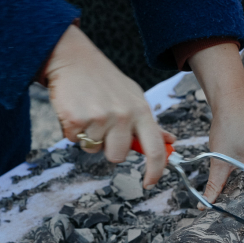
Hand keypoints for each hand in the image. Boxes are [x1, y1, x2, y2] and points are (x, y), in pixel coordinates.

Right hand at [44, 25, 170, 188]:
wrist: (73, 59)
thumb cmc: (105, 81)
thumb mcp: (134, 97)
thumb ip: (151, 123)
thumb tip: (171, 140)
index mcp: (141, 111)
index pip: (155, 149)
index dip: (155, 171)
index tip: (149, 183)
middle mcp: (123, 116)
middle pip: (118, 157)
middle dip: (108, 147)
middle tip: (103, 125)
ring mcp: (99, 117)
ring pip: (93, 150)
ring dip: (88, 137)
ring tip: (88, 113)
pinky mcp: (76, 119)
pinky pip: (74, 140)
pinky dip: (72, 130)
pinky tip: (76, 110)